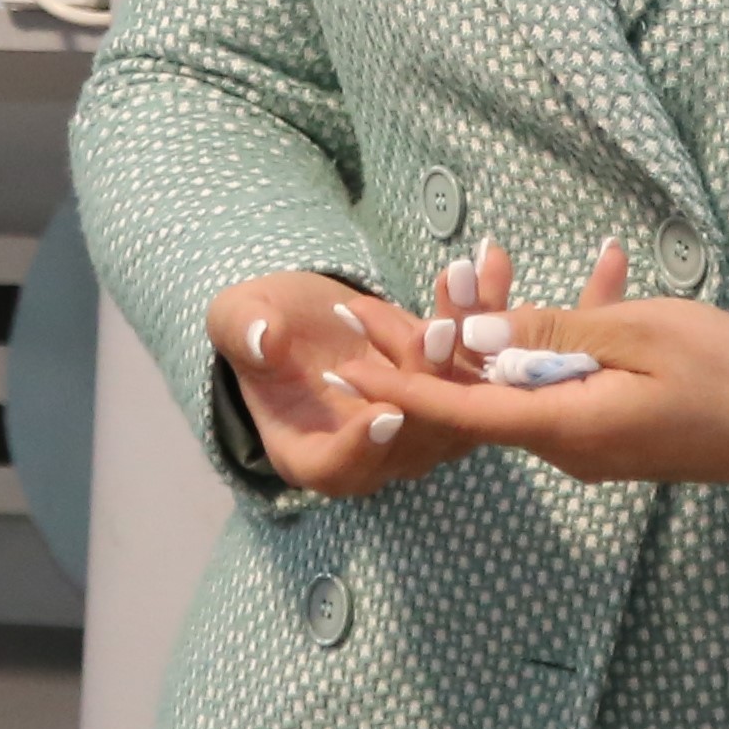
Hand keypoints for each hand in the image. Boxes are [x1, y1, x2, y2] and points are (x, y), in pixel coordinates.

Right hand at [204, 270, 469, 497]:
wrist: (298, 312)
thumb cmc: (258, 325)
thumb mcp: (237, 321)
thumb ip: (244, 333)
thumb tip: (264, 340)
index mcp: (310, 454)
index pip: (339, 468)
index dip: (363, 446)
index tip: (385, 413)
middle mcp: (372, 449)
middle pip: (411, 432)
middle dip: (428, 379)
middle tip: (437, 331)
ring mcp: (417, 419)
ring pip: (454, 392)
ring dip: (466, 336)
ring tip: (464, 282)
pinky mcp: (446, 381)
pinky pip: (473, 354)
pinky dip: (483, 309)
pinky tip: (490, 261)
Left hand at [347, 241, 728, 490]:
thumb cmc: (725, 373)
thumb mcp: (638, 335)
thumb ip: (554, 333)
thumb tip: (475, 338)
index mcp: (567, 427)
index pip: (462, 413)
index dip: (400, 384)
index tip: (347, 362)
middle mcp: (567, 443)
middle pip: (480, 395)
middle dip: (426, 349)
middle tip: (369, 309)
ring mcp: (590, 438)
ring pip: (524, 378)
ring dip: (501, 326)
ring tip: (472, 264)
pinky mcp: (613, 425)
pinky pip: (569, 377)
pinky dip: (565, 333)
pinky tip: (604, 267)